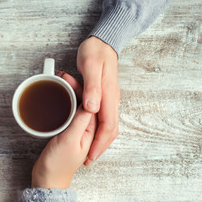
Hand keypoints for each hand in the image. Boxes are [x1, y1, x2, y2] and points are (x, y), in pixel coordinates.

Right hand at [31, 74, 96, 188]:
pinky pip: (71, 114)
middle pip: (86, 105)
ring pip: (79, 108)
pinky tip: (61, 98)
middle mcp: (88, 131)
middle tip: (64, 77)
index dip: (84, 90)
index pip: (92, 106)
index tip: (72, 78)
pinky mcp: (69, 134)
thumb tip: (90, 102)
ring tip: (62, 83)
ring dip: (72, 95)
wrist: (46, 180)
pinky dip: (67, 104)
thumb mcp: (70, 140)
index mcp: (93, 133)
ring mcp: (79, 133)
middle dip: (78, 90)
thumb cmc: (58, 164)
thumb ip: (80, 121)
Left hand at [77, 36, 119, 164]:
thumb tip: (93, 109)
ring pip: (109, 126)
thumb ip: (92, 88)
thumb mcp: (91, 67)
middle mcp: (112, 100)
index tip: (91, 156)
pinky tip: (91, 134)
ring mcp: (110, 99)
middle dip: (101, 147)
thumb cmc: (95, 52)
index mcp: (108, 96)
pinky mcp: (105, 96)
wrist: (103, 41)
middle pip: (111, 130)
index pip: (108, 126)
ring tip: (90, 152)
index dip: (99, 143)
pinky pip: (105, 118)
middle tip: (89, 160)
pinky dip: (99, 130)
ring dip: (100, 140)